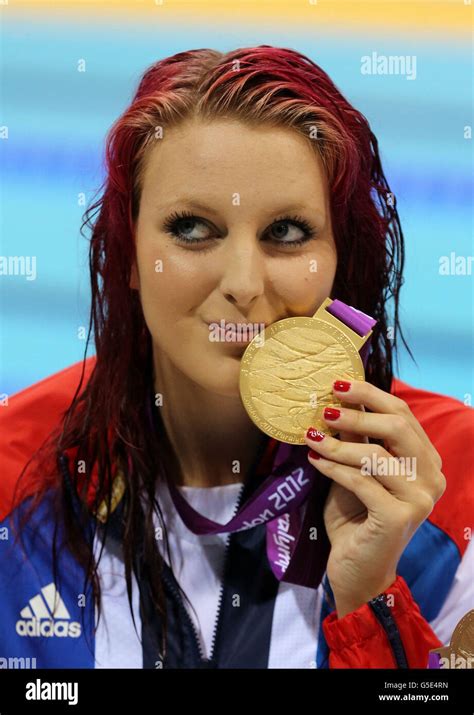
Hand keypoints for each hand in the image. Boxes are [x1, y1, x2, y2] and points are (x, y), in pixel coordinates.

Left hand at [304, 379, 445, 617]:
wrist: (357, 569)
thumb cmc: (356, 517)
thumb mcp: (353, 469)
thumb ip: (353, 439)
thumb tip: (335, 400)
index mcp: (426, 460)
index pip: (403, 414)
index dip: (370, 395)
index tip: (337, 384)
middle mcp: (432, 477)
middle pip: (397, 427)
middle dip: (356, 413)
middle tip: (322, 408)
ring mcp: (420, 498)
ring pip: (376, 455)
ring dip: (338, 444)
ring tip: (311, 438)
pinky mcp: (400, 517)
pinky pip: (362, 481)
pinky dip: (335, 468)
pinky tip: (315, 461)